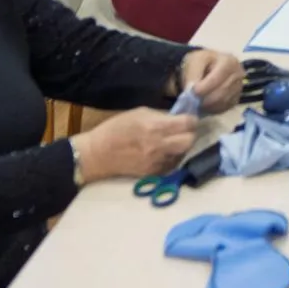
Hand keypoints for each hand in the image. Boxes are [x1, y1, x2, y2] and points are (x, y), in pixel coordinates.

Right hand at [72, 107, 197, 183]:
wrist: (97, 155)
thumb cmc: (116, 129)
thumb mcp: (139, 113)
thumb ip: (161, 116)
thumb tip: (178, 117)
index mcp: (155, 128)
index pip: (187, 124)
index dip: (190, 119)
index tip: (187, 118)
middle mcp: (159, 146)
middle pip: (190, 141)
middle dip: (190, 134)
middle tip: (183, 131)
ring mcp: (156, 162)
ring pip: (182, 154)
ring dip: (180, 147)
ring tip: (171, 141)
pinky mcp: (153, 173)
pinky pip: (171, 164)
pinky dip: (171, 157)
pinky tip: (162, 152)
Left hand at [179, 49, 246, 112]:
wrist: (210, 65)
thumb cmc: (202, 62)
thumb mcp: (194, 61)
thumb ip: (192, 75)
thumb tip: (190, 91)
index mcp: (229, 62)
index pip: (218, 78)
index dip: (205, 87)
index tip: (192, 92)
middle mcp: (238, 75)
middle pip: (222, 92)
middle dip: (205, 99)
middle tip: (192, 101)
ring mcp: (239, 88)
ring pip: (223, 102)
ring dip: (207, 105)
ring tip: (196, 103)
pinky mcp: (236, 99)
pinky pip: (224, 108)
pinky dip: (212, 109)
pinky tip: (204, 105)